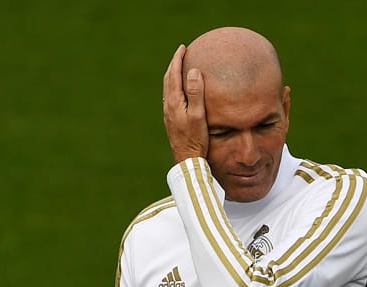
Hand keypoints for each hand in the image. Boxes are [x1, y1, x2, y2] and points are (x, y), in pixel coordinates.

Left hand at [163, 43, 206, 163]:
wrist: (187, 159)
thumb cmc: (196, 139)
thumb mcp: (199, 115)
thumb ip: (195, 92)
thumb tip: (193, 71)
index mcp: (174, 101)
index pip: (174, 74)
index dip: (177, 59)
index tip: (182, 48)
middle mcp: (168, 105)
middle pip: (168, 79)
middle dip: (174, 64)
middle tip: (181, 54)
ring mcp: (168, 113)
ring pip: (167, 88)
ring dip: (173, 75)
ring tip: (180, 68)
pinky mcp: (171, 120)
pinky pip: (170, 96)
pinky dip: (174, 86)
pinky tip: (180, 90)